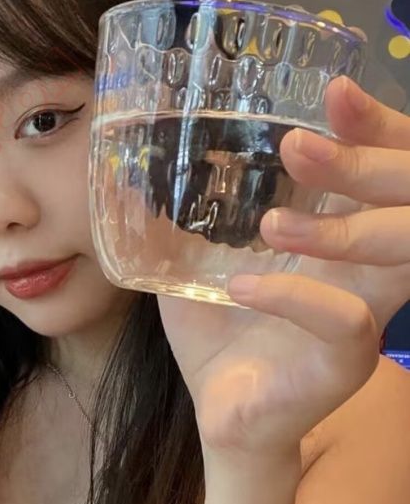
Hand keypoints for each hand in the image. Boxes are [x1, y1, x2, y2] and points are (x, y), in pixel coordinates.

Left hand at [157, 76, 409, 458]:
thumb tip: (121, 175)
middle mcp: (359, 267)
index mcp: (330, 238)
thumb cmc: (216, 334)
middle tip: (302, 140)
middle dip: (368, 161)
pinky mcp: (346, 361)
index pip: (373, 172)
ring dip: (335, 229)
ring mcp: (363, 314)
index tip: (331, 91)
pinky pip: (345, 322)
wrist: (222, 412)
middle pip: (404, 202)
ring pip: (395, 258)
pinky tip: (242, 288)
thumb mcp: (188, 269)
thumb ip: (167, 223)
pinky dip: (294, 299)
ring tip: (270, 223)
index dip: (370, 129)